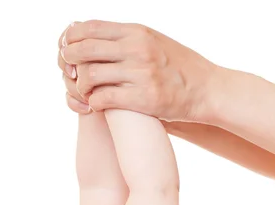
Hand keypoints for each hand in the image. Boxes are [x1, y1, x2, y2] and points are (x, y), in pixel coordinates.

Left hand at [58, 20, 217, 121]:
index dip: (70, 39)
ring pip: (90, 76)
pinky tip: (96, 105)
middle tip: (70, 74)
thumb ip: (126, 38)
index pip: (89, 28)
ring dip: (80, 86)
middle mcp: (137, 49)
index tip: (66, 50)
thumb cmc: (179, 67)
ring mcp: (140, 73)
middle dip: (69, 63)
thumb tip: (92, 35)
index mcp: (137, 31)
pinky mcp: (143, 98)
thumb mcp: (154, 41)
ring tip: (85, 92)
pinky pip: (103, 99)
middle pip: (84, 50)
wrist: (207, 90)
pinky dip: (93, 103)